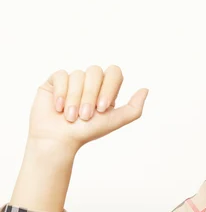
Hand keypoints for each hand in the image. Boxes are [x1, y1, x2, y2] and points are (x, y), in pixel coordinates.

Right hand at [28, 65, 148, 152]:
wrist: (59, 140)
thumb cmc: (86, 132)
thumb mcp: (115, 121)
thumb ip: (134, 108)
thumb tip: (145, 89)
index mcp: (106, 88)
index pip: (114, 72)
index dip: (108, 87)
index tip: (101, 108)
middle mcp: (90, 82)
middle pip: (95, 71)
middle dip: (90, 95)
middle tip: (85, 115)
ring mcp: (73, 80)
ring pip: (78, 74)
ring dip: (75, 98)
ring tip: (70, 116)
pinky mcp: (55, 81)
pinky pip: (61, 75)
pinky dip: (61, 92)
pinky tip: (59, 107)